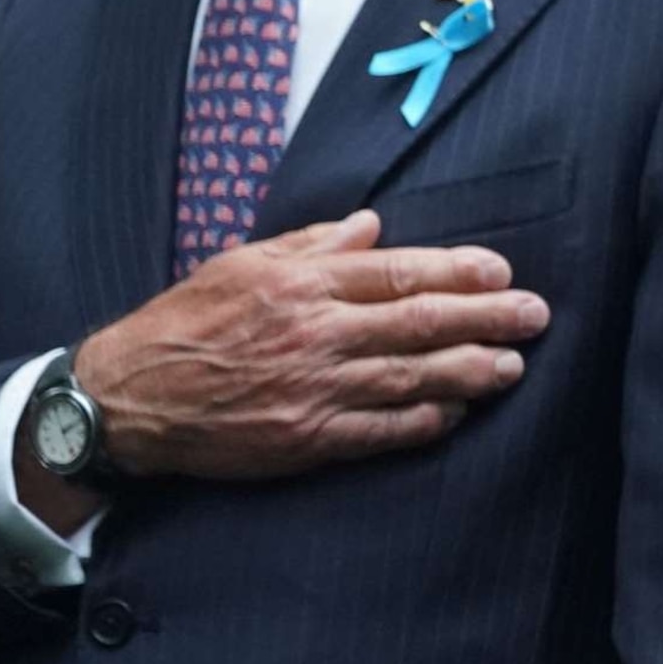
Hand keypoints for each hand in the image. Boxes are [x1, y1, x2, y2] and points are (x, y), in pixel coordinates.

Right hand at [27, 212, 548, 529]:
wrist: (126, 399)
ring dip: (469, 370)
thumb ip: (312, 243)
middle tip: (536, 315)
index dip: (458, 270)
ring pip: (408, 377)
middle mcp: (315, 333)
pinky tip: (457, 413)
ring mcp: (311, 388)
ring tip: (515, 365)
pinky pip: (377, 430)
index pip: (398, 271)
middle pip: (418, 322)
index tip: (502, 270)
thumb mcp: (243, 262)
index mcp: (301, 283)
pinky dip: (421, 422)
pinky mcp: (303, 438)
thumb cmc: (186, 322)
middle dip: (486, 317)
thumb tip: (372, 225)